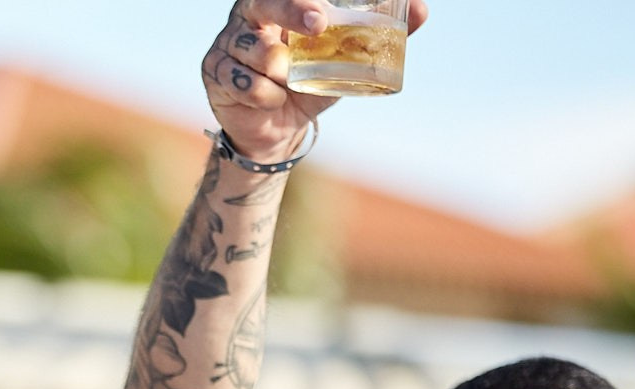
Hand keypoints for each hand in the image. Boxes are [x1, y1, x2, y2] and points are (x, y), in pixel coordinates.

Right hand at [203, 0, 430, 162]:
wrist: (278, 129)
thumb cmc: (309, 83)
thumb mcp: (346, 59)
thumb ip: (380, 34)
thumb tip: (422, 10)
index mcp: (275, 4)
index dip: (298, 0)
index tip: (323, 15)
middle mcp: (247, 16)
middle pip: (260, 3)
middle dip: (289, 11)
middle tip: (317, 26)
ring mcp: (226, 43)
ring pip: (252, 49)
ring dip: (276, 71)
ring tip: (286, 81)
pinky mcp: (213, 72)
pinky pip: (239, 80)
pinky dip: (261, 94)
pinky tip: (269, 99)